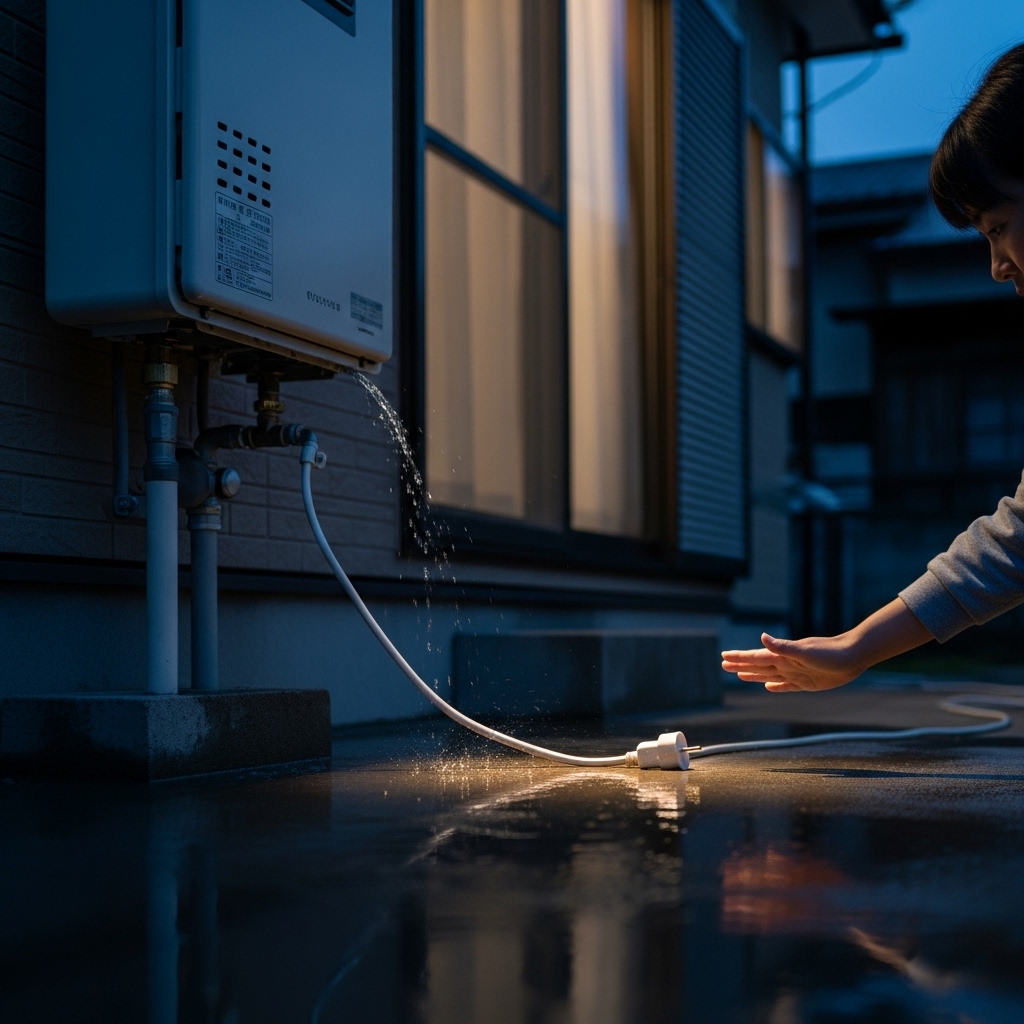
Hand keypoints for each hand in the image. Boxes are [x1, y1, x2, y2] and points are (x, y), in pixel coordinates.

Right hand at [721, 633, 864, 691]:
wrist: (853, 656)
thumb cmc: (831, 652)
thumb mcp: (805, 651)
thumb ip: (783, 647)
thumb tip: (762, 637)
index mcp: (783, 656)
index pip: (756, 657)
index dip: (740, 657)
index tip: (724, 656)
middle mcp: (786, 663)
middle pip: (758, 666)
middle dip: (741, 665)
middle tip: (724, 664)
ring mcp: (796, 673)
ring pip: (768, 675)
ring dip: (754, 675)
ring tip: (740, 675)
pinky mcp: (807, 683)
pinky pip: (786, 685)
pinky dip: (776, 686)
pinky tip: (769, 687)